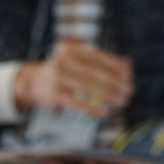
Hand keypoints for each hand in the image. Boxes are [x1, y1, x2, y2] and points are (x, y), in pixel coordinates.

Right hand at [12, 42, 132, 116]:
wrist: (33, 82)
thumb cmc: (63, 72)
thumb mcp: (79, 61)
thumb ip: (102, 62)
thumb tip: (127, 64)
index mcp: (73, 50)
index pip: (99, 57)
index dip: (116, 68)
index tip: (129, 77)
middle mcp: (64, 61)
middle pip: (95, 73)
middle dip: (115, 83)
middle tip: (128, 92)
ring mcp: (58, 78)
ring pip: (87, 87)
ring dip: (107, 96)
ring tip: (121, 102)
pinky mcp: (54, 95)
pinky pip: (76, 102)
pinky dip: (92, 108)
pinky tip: (105, 112)